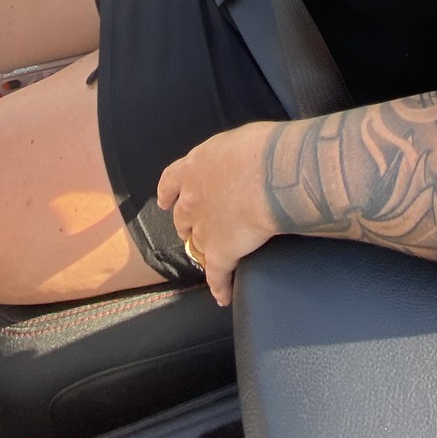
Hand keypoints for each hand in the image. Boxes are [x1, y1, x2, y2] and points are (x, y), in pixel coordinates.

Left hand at [157, 122, 281, 305]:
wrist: (271, 174)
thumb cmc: (261, 148)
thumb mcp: (237, 141)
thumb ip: (230, 155)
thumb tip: (243, 157)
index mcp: (194, 167)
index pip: (171, 181)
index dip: (167, 193)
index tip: (164, 200)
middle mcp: (191, 199)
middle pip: (182, 217)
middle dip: (187, 224)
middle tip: (195, 230)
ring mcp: (204, 228)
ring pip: (197, 244)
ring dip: (202, 251)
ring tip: (210, 260)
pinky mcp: (221, 252)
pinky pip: (217, 275)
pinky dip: (220, 286)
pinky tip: (223, 296)